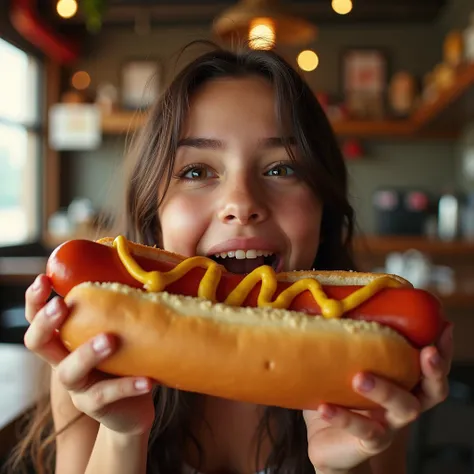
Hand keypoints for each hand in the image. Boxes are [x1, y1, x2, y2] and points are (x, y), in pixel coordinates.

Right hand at [24, 274, 155, 435]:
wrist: (133, 408)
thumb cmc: (127, 360)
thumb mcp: (122, 332)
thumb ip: (125, 309)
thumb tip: (150, 269)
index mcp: (68, 339)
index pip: (38, 318)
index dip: (35, 300)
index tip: (44, 279)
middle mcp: (64, 362)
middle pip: (38, 344)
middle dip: (46, 323)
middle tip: (62, 305)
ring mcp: (77, 387)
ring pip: (68, 372)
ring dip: (87, 353)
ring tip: (110, 340)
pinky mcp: (95, 407)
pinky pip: (106, 396)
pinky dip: (127, 386)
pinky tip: (148, 380)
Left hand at [304, 323, 452, 472]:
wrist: (327, 441)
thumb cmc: (341, 394)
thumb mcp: (345, 365)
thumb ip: (346, 340)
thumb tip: (328, 302)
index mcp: (403, 382)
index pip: (432, 366)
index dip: (444, 349)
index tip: (444, 325)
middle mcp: (404, 403)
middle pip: (433, 390)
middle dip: (434, 369)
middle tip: (427, 351)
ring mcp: (390, 424)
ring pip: (403, 408)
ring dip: (385, 390)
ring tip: (359, 377)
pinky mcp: (369, 442)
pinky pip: (361, 430)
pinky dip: (343, 418)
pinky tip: (325, 407)